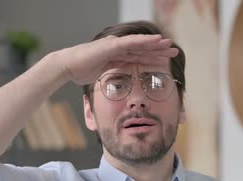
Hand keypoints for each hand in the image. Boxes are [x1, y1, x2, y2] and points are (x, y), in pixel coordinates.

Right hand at [60, 34, 178, 84]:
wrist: (68, 66)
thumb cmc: (81, 70)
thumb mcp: (102, 73)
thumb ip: (112, 72)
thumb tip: (119, 78)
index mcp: (116, 55)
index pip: (138, 55)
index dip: (152, 57)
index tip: (165, 60)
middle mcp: (118, 47)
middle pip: (142, 48)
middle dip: (158, 50)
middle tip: (174, 50)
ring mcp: (115, 45)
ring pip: (140, 44)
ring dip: (156, 44)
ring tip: (169, 44)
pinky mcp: (112, 45)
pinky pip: (132, 42)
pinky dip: (145, 41)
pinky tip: (156, 40)